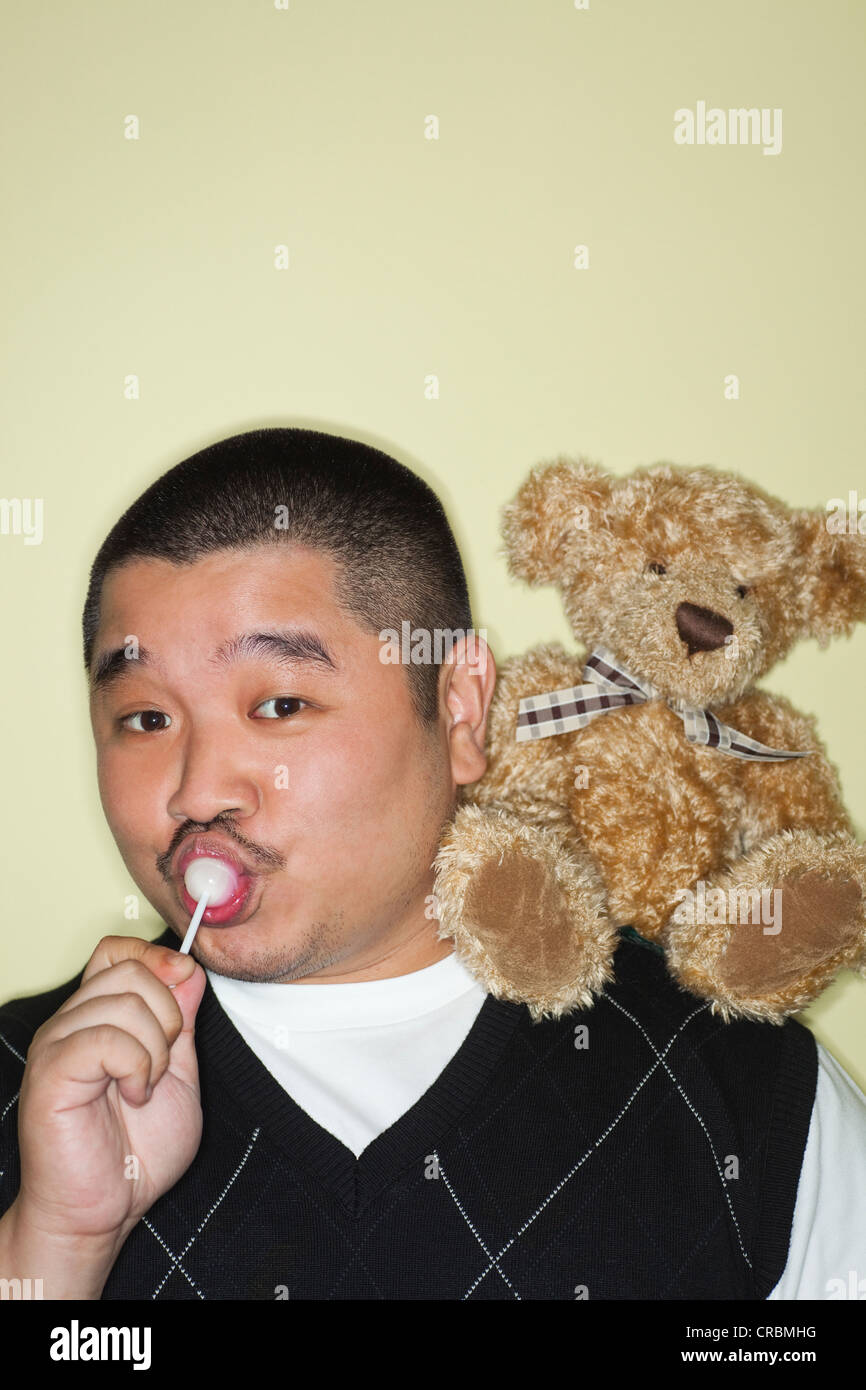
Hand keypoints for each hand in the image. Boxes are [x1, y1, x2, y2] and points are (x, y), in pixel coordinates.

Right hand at [13, 936, 204, 1250]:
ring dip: (155, 1048)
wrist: (103, 1211)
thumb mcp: (181, 1075)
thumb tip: (188, 969)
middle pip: (130, 969)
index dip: (156, 958)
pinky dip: (136, 1066)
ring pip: (124, 1000)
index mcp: (99, 1017)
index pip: (118, 950)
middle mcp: (72, 1021)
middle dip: (168, 1014)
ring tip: (144, 1088)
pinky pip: (106, 1038)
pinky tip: (133, 1095)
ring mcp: (57, 1043)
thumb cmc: (137, 1153)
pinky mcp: (51, 1071)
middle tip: (162, 1064)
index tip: (184, 989)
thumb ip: (182, 1022)